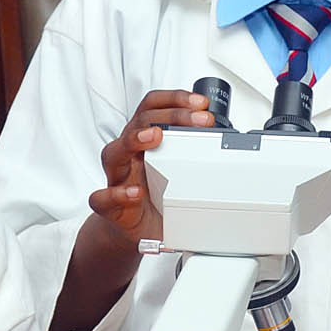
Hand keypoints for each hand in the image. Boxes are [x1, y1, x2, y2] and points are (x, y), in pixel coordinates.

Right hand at [86, 88, 213, 247]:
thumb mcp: (177, 171)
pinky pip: (103, 197)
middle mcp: (128, 155)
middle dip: (171, 116)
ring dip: (135, 139)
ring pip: (114, 152)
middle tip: (200, 120)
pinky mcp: (109, 206)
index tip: (201, 104)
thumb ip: (194, 154)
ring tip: (154, 137)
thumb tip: (227, 142)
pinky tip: (135, 193)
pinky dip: (119, 194)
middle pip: (140, 122)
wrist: (134, 230)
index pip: (153, 107)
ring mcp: (117, 178)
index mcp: (143, 141)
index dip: (175, 99)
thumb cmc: (155, 197)